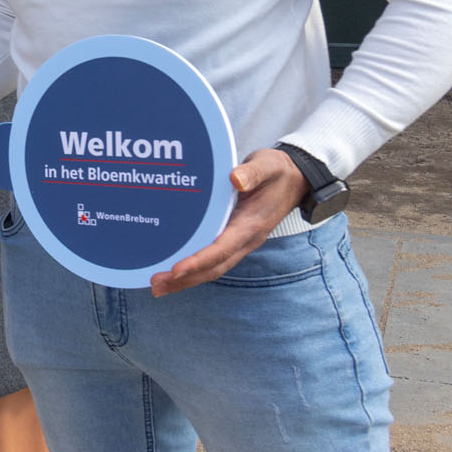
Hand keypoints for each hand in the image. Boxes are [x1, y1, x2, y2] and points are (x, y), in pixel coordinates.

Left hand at [150, 149, 308, 296]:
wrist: (296, 179)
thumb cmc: (276, 171)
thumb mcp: (267, 166)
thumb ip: (252, 172)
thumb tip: (236, 178)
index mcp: (251, 224)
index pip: (222, 248)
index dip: (199, 261)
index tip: (176, 270)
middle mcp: (246, 239)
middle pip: (214, 267)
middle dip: (185, 279)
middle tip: (155, 286)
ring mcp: (240, 241)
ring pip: (212, 267)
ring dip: (186, 279)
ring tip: (158, 286)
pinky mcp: (234, 238)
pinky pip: (213, 258)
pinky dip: (193, 268)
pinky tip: (173, 270)